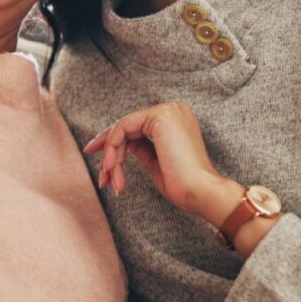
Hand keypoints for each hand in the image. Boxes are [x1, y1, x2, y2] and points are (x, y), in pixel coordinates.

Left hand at [84, 102, 236, 220]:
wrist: (200, 191)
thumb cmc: (182, 185)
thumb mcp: (156, 163)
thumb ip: (142, 148)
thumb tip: (124, 144)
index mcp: (175, 120)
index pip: (137, 126)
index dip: (114, 143)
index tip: (104, 165)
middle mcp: (173, 110)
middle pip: (127, 125)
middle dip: (107, 150)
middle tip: (101, 176)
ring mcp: (167, 110)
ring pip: (123, 128)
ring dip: (111, 157)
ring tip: (110, 181)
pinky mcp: (160, 115)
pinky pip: (124, 128)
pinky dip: (113, 149)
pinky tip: (112, 168)